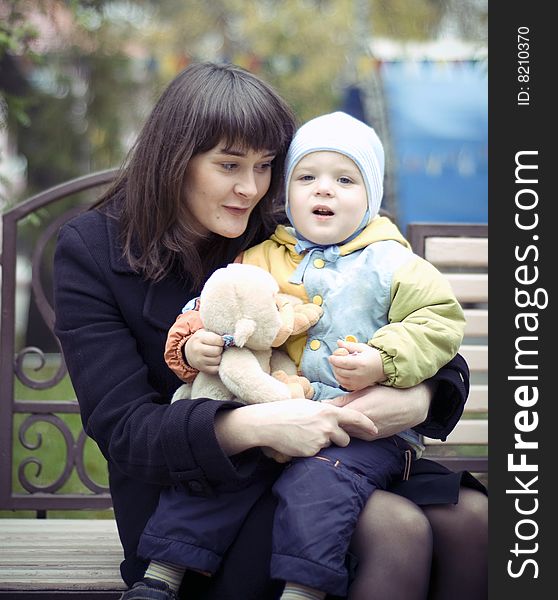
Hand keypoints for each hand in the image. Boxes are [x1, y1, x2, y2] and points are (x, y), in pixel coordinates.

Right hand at [184, 329, 223, 373]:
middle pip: (217, 351)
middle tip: (219, 348)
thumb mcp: (205, 332)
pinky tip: (215, 360)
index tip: (221, 341)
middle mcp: (198, 350)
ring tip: (216, 354)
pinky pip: (216, 369)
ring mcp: (200, 361)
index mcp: (199, 338)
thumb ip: (216, 333)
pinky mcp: (203, 369)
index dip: (222, 340)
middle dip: (221, 349)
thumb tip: (230, 338)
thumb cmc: (202, 340)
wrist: (189, 352)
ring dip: (220, 357)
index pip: (217, 340)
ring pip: (218, 360)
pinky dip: (218, 365)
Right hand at [214, 398, 377, 456]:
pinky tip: (299, 441)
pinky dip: (311, 449)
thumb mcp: (309, 406)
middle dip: (339, 439)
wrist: (269, 424)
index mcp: (328, 411)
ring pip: (330, 446)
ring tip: (306, 435)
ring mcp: (320, 440)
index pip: (355, 418)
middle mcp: (328, 426)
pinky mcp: (312, 452)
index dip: (367, 425)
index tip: (375, 430)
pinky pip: (317, 452)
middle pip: (345, 439)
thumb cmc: (288, 411)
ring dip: (324, 444)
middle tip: (323, 433)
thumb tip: (336, 416)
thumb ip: (325, 412)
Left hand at [325, 382, 433, 438]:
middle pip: (337, 428)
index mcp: (358, 411)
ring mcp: (367, 435)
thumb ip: (343, 399)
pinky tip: (349, 424)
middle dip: (330, 422)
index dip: (324, 414)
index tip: (317, 411)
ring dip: (339, 428)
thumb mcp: (364, 391)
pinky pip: (355, 436)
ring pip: (345, 433)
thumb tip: (324, 404)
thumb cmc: (387, 394)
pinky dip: (349, 431)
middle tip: (323, 416)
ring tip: (336, 420)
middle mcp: (361, 426)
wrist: (410, 406)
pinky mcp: (372, 439)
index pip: (332, 417)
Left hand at [328, 340, 384, 390]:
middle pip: (339, 370)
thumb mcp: (362, 347)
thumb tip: (338, 343)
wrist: (382, 368)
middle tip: (335, 360)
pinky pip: (343, 384)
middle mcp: (359, 374)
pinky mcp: (357, 387)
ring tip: (339, 365)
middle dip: (334, 365)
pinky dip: (340, 378)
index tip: (331, 356)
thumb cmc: (372, 356)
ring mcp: (358, 382)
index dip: (334, 359)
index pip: (342, 362)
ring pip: (340, 378)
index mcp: (360, 363)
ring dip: (336, 371)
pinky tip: (342, 372)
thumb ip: (349, 345)